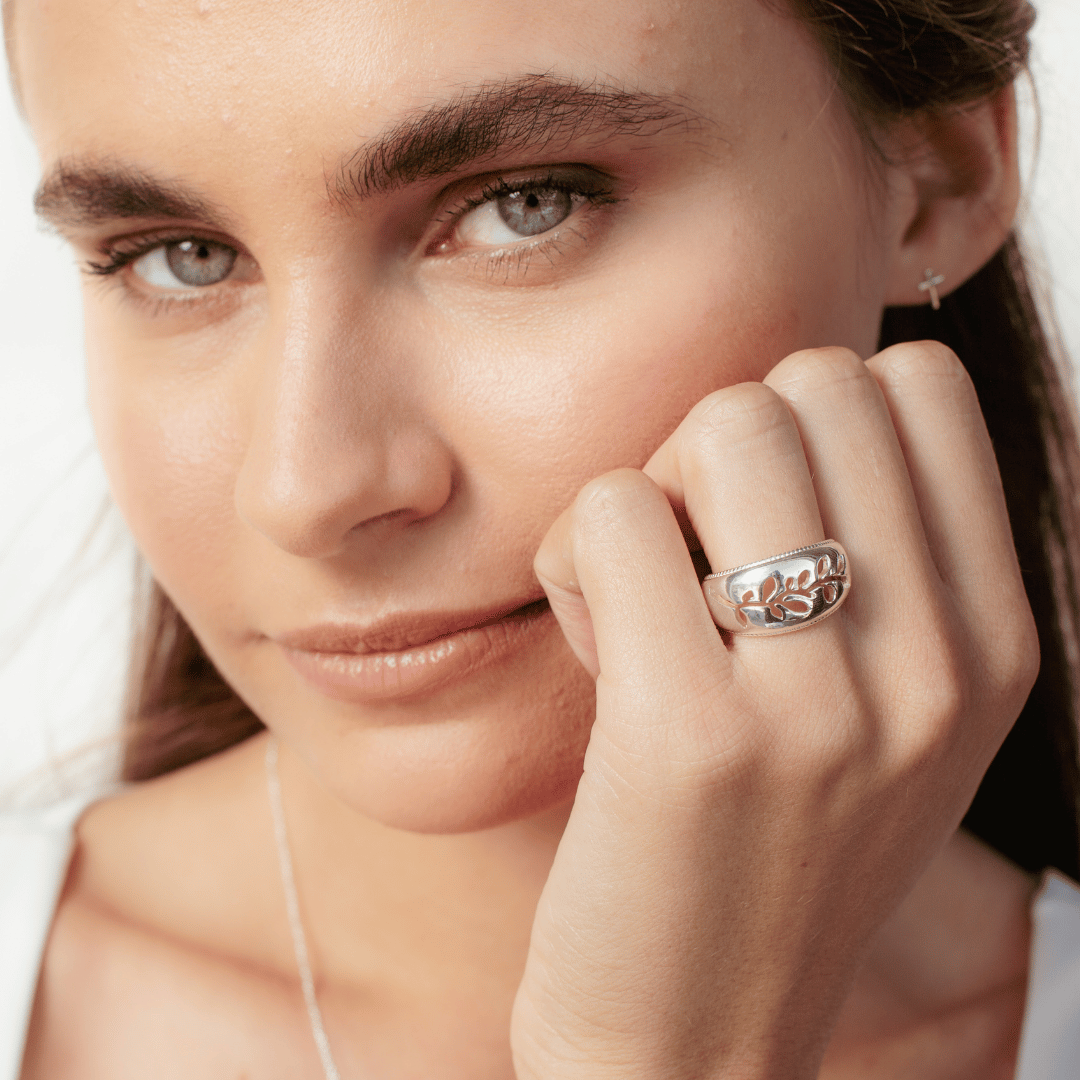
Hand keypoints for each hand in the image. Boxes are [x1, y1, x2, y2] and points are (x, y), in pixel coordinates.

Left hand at [511, 344, 1037, 1079]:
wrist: (690, 1045)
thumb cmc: (763, 847)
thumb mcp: (883, 712)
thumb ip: (886, 556)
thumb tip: (807, 390)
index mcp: (994, 643)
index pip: (919, 383)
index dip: (813, 416)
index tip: (768, 513)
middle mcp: (936, 666)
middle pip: (807, 382)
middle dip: (721, 445)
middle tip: (691, 557)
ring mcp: (823, 706)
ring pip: (720, 424)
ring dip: (649, 497)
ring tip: (643, 605)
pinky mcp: (690, 737)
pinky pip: (612, 512)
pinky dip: (575, 559)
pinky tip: (595, 647)